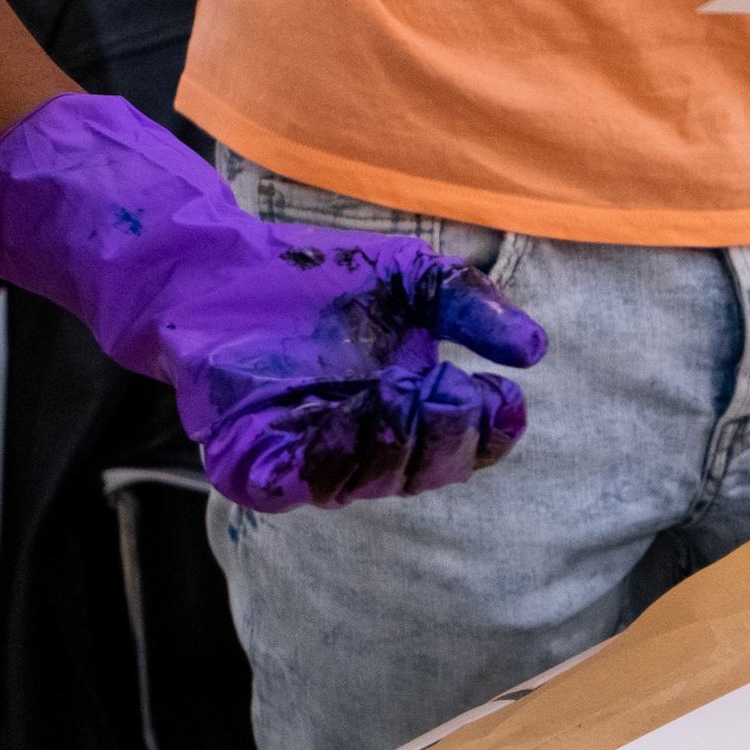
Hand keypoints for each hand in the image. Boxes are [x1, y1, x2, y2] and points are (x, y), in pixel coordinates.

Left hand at [0, 94, 547, 512]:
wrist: (215, 267)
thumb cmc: (316, 279)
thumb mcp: (413, 280)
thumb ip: (472, 308)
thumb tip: (534, 350)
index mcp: (408, 415)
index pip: (464, 447)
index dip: (487, 432)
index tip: (502, 397)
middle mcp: (363, 447)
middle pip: (421, 472)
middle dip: (444, 438)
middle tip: (451, 390)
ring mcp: (308, 458)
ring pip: (365, 481)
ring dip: (393, 443)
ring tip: (406, 393)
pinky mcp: (252, 461)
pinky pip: (298, 479)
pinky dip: (329, 457)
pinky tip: (350, 413)